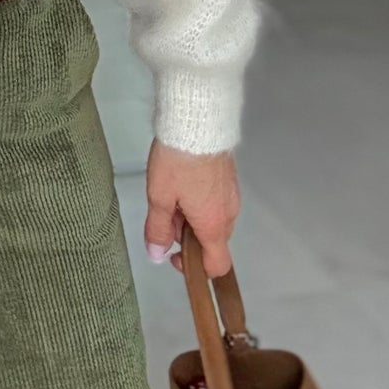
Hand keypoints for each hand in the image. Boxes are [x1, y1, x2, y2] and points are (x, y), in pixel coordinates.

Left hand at [143, 137, 240, 278]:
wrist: (197, 120)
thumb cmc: (178, 160)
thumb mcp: (159, 197)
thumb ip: (157, 229)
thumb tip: (156, 255)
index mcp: (214, 224)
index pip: (218, 264)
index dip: (195, 268)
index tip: (174, 255)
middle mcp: (229, 213)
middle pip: (213, 241)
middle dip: (187, 237)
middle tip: (164, 217)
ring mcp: (232, 194)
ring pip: (213, 220)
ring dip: (192, 218)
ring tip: (170, 195)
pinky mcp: (229, 178)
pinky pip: (217, 202)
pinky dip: (200, 202)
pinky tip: (181, 183)